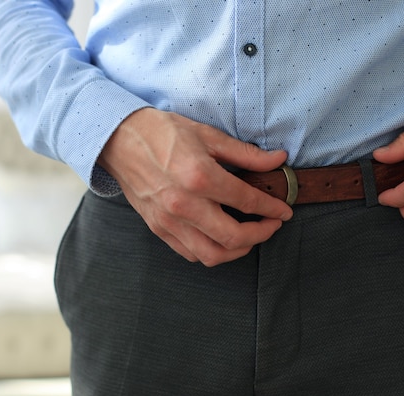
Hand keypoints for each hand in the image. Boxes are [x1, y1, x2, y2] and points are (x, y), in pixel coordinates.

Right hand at [98, 108, 292, 265]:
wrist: (119, 140)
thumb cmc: (162, 132)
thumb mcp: (207, 135)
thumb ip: (246, 154)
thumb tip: (278, 160)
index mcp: (199, 176)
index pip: (247, 201)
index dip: (272, 209)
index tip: (284, 210)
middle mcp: (184, 204)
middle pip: (233, 237)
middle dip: (261, 235)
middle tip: (271, 225)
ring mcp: (169, 221)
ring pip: (212, 255)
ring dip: (238, 251)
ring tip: (249, 237)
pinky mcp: (158, 229)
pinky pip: (190, 253)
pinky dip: (212, 252)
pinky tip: (221, 239)